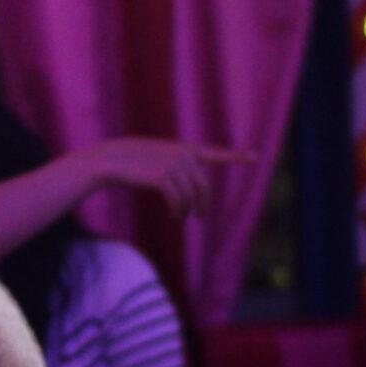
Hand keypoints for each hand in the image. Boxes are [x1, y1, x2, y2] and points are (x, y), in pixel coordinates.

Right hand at [85, 138, 227, 217]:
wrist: (111, 160)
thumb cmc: (131, 161)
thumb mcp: (156, 157)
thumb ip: (174, 165)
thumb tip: (184, 188)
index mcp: (183, 149)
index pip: (214, 153)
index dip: (235, 156)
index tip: (255, 157)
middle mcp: (182, 155)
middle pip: (203, 185)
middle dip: (203, 203)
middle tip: (200, 217)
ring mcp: (173, 165)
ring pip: (191, 195)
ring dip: (189, 209)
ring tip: (183, 218)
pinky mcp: (162, 177)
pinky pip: (178, 200)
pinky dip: (179, 211)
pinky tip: (176, 217)